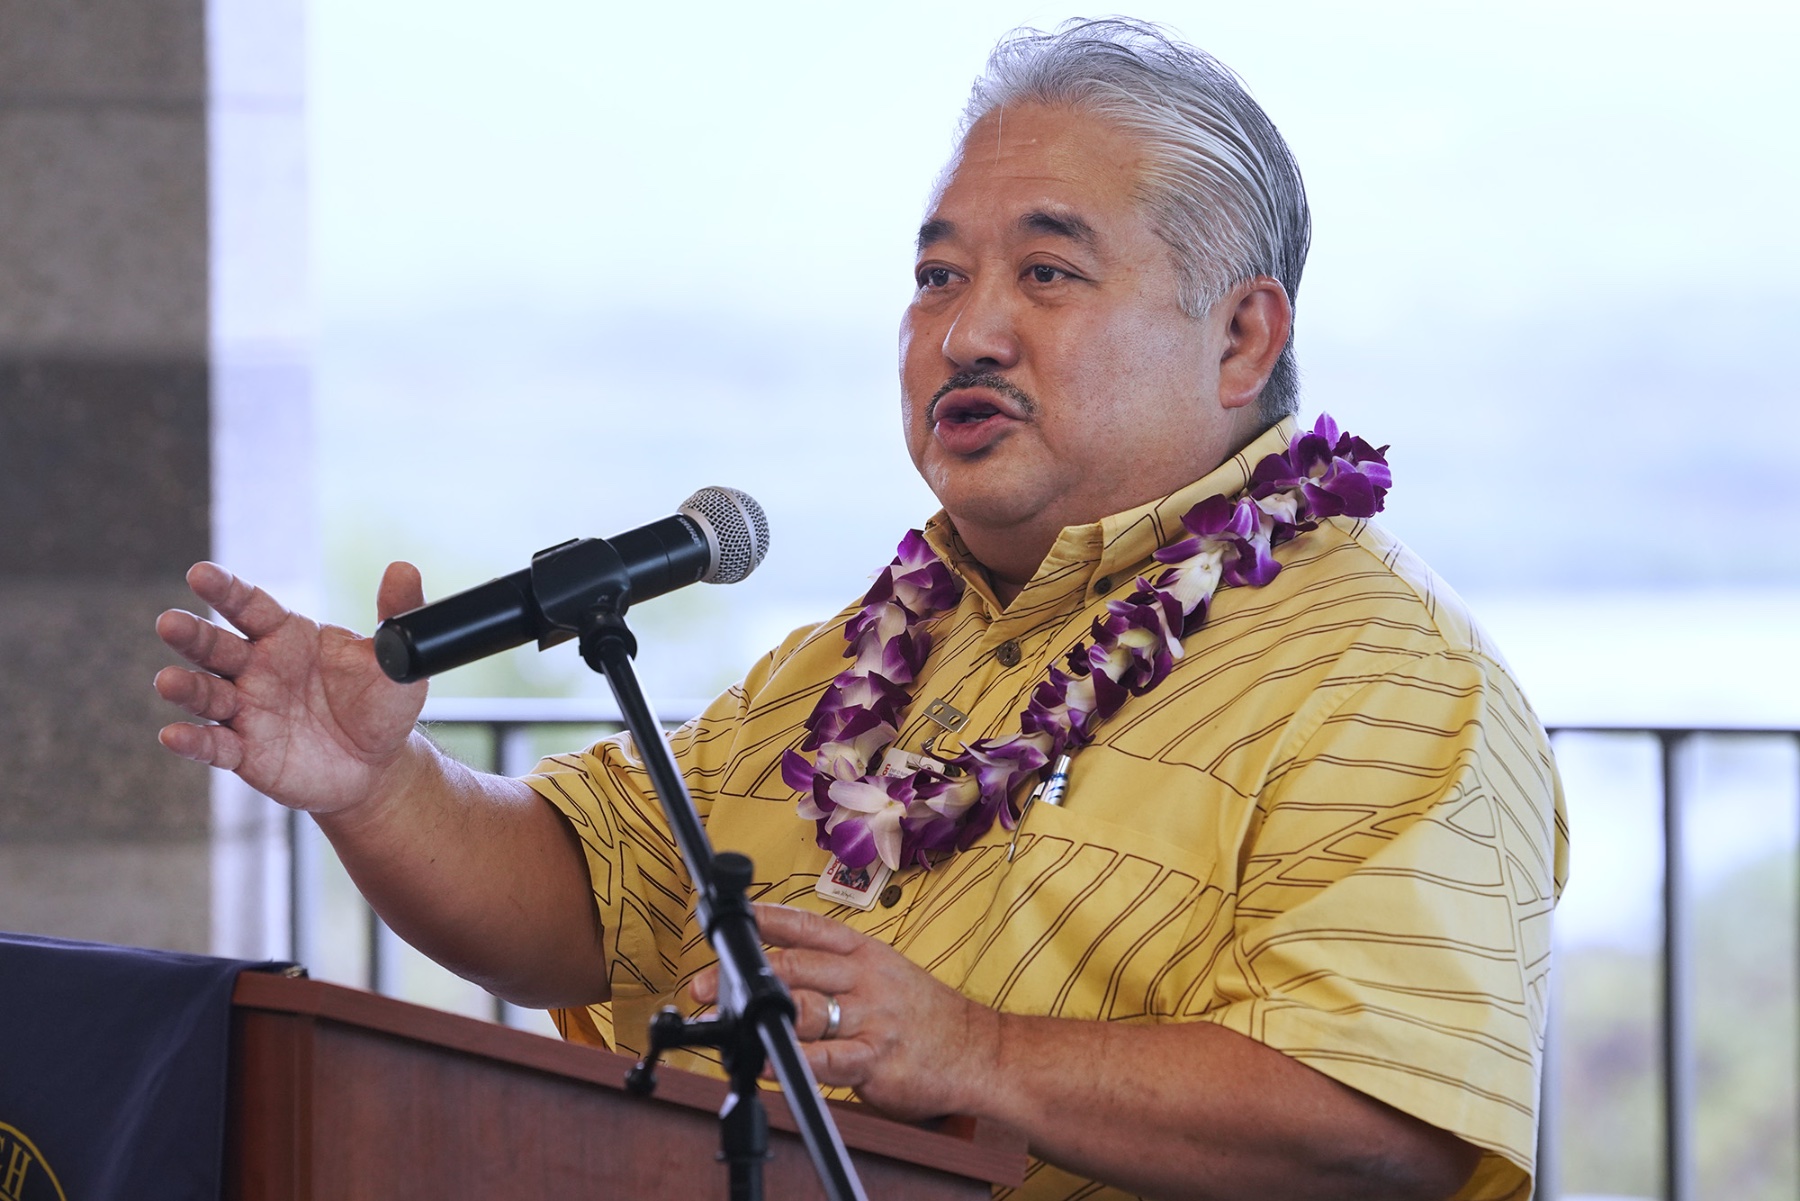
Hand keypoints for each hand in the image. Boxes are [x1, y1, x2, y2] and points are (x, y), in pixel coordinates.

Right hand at [154, 561, 428, 814]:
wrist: (379, 766)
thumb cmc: (380, 705)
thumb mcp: (397, 660)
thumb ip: (397, 613)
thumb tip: (403, 568)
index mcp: (287, 636)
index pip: (249, 606)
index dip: (224, 590)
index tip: (200, 574)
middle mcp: (256, 668)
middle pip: (215, 646)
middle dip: (191, 635)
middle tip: (169, 622)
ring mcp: (246, 710)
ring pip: (206, 694)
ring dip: (185, 687)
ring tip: (168, 681)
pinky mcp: (244, 752)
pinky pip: (213, 746)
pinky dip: (192, 742)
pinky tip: (174, 736)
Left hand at [690, 903, 1001, 1121]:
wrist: (979, 1049)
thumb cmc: (924, 1014)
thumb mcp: (884, 972)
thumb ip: (836, 969)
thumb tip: (779, 970)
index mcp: (863, 950)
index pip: (804, 925)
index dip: (759, 921)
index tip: (723, 922)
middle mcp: (864, 976)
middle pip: (791, 965)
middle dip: (739, 975)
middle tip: (699, 986)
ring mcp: (870, 1016)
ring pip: (804, 1006)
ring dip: (758, 1015)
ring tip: (723, 1022)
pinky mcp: (877, 1058)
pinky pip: (827, 1058)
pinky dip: (793, 1059)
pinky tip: (767, 1061)